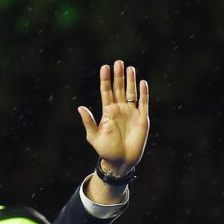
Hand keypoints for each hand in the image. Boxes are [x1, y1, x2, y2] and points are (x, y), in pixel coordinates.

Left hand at [77, 60, 149, 176]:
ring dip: (130, 81)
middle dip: (118, 76)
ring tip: (130, 68)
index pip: (106, 92)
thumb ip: (89, 122)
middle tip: (118, 62)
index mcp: (107, 112)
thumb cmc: (106, 150)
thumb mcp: (94, 137)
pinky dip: (143, 93)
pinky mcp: (142, 118)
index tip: (104, 67)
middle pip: (119, 89)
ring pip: (131, 93)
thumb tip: (80, 107)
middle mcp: (120, 110)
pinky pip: (143, 103)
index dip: (105, 80)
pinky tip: (142, 82)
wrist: (121, 161)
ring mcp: (131, 113)